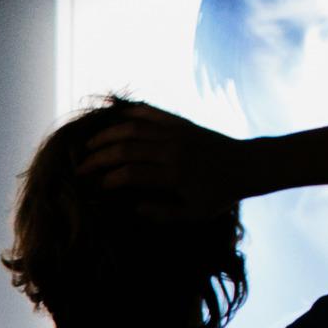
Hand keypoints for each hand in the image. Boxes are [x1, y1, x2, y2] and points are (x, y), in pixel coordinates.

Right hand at [76, 101, 247, 220]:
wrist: (246, 165)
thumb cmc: (220, 195)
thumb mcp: (195, 214)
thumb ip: (163, 214)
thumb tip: (134, 208)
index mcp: (175, 175)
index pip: (132, 174)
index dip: (109, 180)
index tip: (96, 188)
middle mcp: (172, 149)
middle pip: (126, 148)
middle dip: (99, 158)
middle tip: (81, 168)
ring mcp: (175, 132)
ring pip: (132, 127)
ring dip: (107, 135)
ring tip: (89, 145)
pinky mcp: (179, 121)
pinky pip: (149, 112)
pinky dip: (128, 113)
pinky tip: (113, 120)